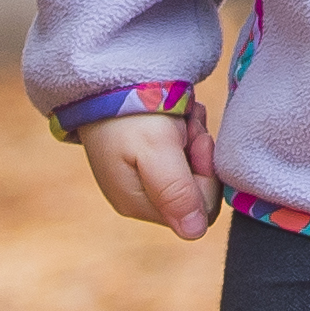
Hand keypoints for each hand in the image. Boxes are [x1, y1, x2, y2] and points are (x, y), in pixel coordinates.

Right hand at [78, 106, 218, 239]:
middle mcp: (142, 197)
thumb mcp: (156, 150)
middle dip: (201, 155)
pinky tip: (178, 113)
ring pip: (194, 169)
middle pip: (198, 190)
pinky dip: (189, 130)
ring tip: (181, 115)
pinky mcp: (149, 157)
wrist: (104, 78)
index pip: (198, 211)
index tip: (196, 140)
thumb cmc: (128, 113)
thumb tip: (194, 233)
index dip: (205, 176)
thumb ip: (176, 191)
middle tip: (189, 124)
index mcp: (138, 204)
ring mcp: (145, 177)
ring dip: (196, 137)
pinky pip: (184, 152)